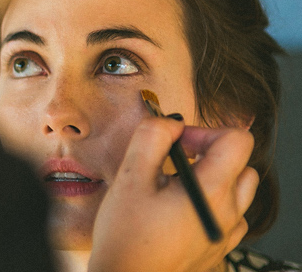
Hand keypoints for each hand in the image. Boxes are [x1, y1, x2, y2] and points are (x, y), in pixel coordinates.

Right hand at [89, 117, 257, 271]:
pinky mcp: (218, 247)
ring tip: (177, 185)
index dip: (204, 130)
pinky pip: (230, 215)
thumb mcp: (129, 177)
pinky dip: (211, 202)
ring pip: (238, 190)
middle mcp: (228, 214)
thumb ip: (151, 138)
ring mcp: (226, 233)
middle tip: (176, 159)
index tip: (177, 141)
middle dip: (210, 152)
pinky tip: (179, 208)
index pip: (237, 140)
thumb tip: (169, 122)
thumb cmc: (126, 238)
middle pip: (242, 164)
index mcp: (211, 192)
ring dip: (213, 177)